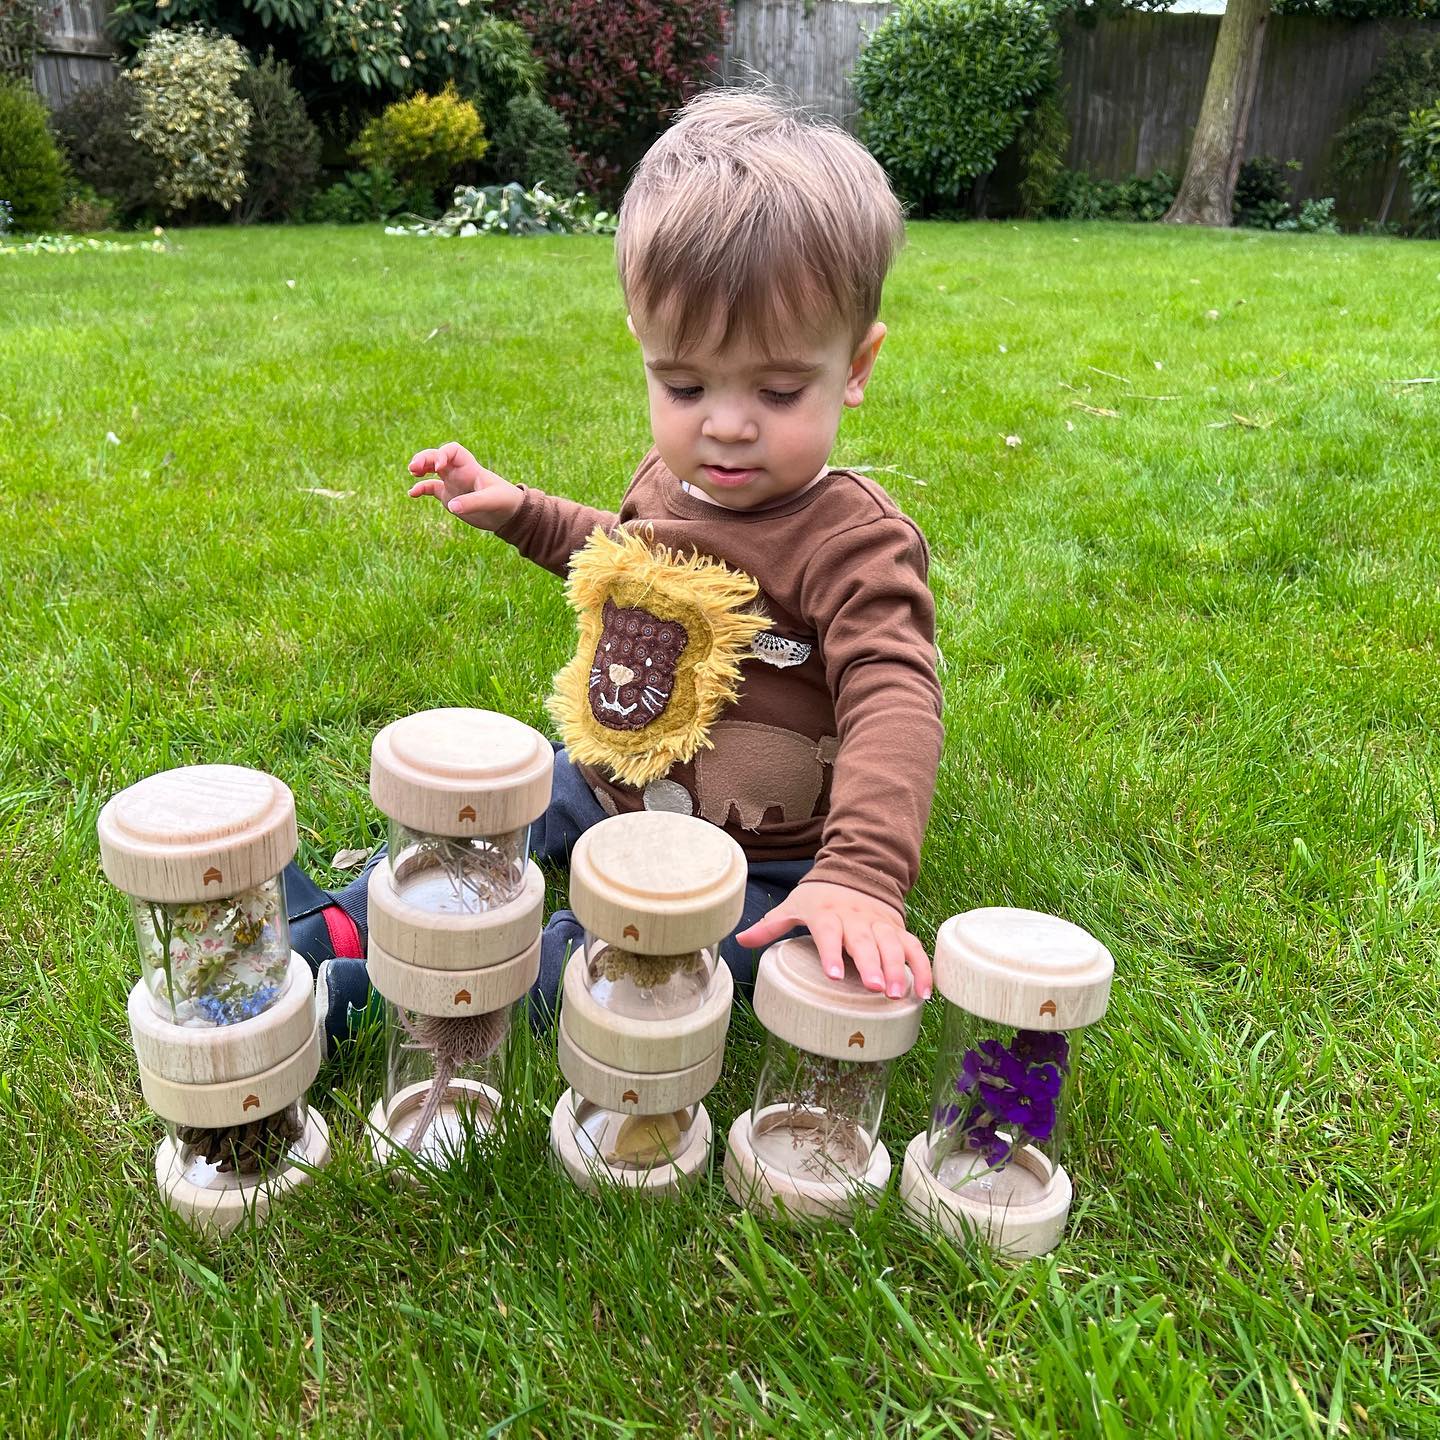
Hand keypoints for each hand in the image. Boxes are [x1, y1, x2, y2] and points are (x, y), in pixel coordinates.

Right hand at [408, 441, 523, 530]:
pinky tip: (412, 494)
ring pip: (431, 470)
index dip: (443, 454)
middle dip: (424, 458)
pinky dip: (420, 489)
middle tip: (414, 467)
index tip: (438, 467)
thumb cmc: (505, 502)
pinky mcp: (449, 497)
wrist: (509, 515)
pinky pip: (431, 488)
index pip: (453, 451)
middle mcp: (459, 473)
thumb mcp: (491, 501)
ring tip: (412, 471)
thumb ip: (473, 503)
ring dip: (420, 468)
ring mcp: (453, 484)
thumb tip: (452, 507)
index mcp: (470, 467)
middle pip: (437, 456)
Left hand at [735, 880, 932, 1000]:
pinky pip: (914, 948)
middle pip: (865, 940)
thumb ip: (771, 925)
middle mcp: (856, 918)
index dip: (831, 952)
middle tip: (874, 988)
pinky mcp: (898, 929)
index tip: (834, 974)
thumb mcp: (794, 905)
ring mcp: (880, 924)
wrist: (856, 872)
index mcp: (828, 913)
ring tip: (897, 994)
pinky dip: (922, 969)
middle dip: (871, 964)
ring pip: (892, 944)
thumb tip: (739, 940)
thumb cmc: (820, 898)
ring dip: (897, 969)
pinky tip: (924, 992)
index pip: (829, 931)